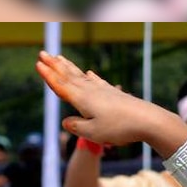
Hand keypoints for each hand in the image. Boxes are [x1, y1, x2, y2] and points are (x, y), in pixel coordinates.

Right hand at [36, 51, 171, 146]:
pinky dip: (90, 76)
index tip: (38, 63)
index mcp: (82, 99)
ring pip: (82, 76)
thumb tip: (65, 121)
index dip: (48, 75)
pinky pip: (98, 82)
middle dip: (55, 65)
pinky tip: (89, 73)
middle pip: (69, 76)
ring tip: (60, 58)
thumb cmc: (120, 128)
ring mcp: (104, 90)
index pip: (60, 85)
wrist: (148, 120)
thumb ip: (77, 127)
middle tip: (43, 53)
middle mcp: (91, 91)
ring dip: (69, 67)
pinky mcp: (115, 93)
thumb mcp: (94, 133)